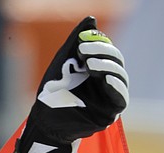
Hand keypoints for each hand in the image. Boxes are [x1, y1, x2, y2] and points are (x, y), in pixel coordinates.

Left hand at [13, 16, 128, 152]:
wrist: (43, 120)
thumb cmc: (52, 92)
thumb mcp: (62, 63)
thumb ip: (75, 42)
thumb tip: (91, 20)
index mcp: (98, 70)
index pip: (108, 52)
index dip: (99, 45)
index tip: (81, 43)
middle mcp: (107, 82)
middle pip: (116, 63)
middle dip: (102, 54)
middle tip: (84, 51)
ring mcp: (110, 98)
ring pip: (120, 78)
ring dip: (107, 68)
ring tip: (90, 65)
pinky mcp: (110, 113)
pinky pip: (120, 97)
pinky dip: (115, 86)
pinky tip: (105, 79)